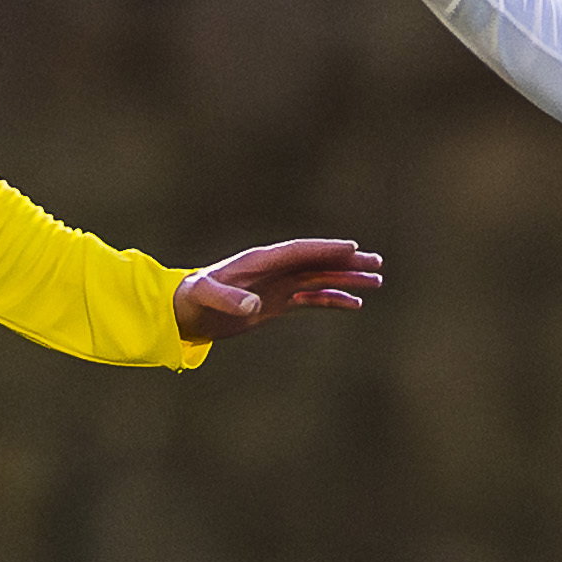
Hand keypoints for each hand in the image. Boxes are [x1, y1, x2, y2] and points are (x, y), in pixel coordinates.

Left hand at [175, 238, 383, 343]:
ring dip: (347, 280)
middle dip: (347, 262)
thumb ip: (228, 299)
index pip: (299, 251)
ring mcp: (278, 286)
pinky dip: (333, 300)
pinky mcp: (277, 303)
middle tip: (377, 263)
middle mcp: (274, 270)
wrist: (185, 312)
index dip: (325, 249)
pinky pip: (312, 299)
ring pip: (320, 279)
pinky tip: (354, 304)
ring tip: (376, 282)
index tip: (352, 249)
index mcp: (260, 261)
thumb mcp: (206, 297)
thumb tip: (252, 306)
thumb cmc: (192, 299)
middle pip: (317, 262)